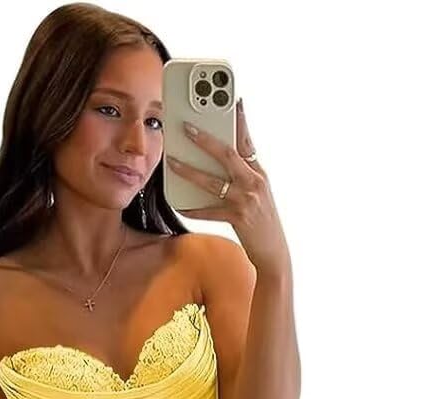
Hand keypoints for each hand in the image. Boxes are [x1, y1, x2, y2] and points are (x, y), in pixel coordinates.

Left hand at [167, 97, 290, 277]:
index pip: (247, 140)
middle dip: (205, 139)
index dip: (239, 118)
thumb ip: (243, 173)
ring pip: (214, 181)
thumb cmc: (262, 221)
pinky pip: (210, 212)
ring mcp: (247, 200)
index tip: (230, 99)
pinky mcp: (239, 219)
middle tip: (186, 127)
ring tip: (173, 162)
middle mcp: (255, 182)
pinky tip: (180, 205)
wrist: (274, 252)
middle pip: (228, 154)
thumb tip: (222, 156)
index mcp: (259, 172)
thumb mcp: (258, 192)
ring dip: (190, 171)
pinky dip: (194, 209)